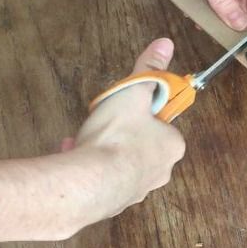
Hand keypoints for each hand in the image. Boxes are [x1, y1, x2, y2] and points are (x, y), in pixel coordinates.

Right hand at [63, 38, 184, 226]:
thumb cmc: (118, 133)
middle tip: (104, 124)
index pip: (163, 125)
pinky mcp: (113, 204)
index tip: (126, 110)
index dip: (143, 114)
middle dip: (122, 132)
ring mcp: (137, 191)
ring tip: (84, 140)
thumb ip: (149, 69)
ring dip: (104, 149)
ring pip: (121, 163)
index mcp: (172, 147)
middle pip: (142, 144)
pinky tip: (74, 154)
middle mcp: (161, 172)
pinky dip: (92, 166)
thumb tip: (166, 43)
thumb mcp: (134, 93)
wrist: (89, 183)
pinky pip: (104, 179)